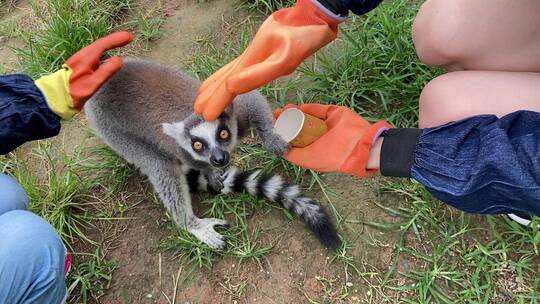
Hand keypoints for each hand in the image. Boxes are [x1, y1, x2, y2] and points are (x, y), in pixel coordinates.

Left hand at [35, 31, 132, 118]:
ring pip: (97, 49)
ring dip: (109, 44)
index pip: (104, 44)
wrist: (56, 97)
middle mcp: (83, 56)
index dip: (117, 40)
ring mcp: (81, 61)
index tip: (129, 37)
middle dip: (114, 40)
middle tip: (128, 38)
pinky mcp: (80, 66)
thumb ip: (106, 71)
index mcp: (86, 58)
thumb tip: (119, 60)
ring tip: (120, 43)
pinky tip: (107, 55)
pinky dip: (104, 51)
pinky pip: (95, 54)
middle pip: (101, 44)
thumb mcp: (92, 83)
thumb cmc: (74, 92)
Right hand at [194, 0, 342, 120]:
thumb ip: (258, 74)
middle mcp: (248, 57)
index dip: (217, 101)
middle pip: (223, 77)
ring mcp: (254, 53)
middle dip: (210, 94)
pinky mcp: (262, 51)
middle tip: (197, 109)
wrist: (314, 16)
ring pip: (228, 70)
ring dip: (215, 84)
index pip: (228, 85)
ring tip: (204, 95)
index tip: (205, 116)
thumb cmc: (303, 38)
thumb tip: (232, 87)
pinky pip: (238, 66)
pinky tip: (230, 78)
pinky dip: (227, 75)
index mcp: (251, 61)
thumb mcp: (284, 60)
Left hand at [274, 104, 391, 175]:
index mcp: (313, 147)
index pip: (295, 137)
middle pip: (299, 124)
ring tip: (281, 110)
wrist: (357, 147)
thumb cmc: (330, 158)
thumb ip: (292, 154)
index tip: (273, 125)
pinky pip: (317, 109)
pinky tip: (295, 107)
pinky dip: (306, 107)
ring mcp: (326, 123)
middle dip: (286, 119)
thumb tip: (276, 146)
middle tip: (275, 114)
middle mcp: (319, 135)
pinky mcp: (333, 113)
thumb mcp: (306, 159)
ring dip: (293, 111)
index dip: (283, 130)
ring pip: (307, 115)